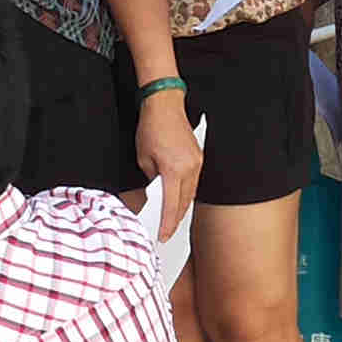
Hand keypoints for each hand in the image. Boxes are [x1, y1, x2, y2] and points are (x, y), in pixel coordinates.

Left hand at [134, 90, 200, 238]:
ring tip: (171, 221)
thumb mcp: (143, 159)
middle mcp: (190, 168)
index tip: (162, 236)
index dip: (167, 224)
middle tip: (166, 234)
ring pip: (190, 194)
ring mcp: (197, 163)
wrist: (165, 105)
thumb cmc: (152, 127)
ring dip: (181, 208)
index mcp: (174, 170)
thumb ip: (151, 179)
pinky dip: (185, 194)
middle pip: (184, 203)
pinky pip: (193, 182)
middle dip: (174, 220)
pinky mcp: (198, 158)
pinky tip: (178, 200)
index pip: (171, 206)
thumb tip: (155, 192)